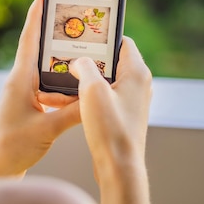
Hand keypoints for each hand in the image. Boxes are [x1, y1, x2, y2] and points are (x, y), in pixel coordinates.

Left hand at [0, 0, 80, 176]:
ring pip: (48, 74)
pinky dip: (63, 91)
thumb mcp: (48, 128)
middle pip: (41, 53)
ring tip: (85, 61)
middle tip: (75, 23)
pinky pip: (49, 92)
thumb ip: (73, 113)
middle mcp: (20, 83)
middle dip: (57, 39)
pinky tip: (78, 95)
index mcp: (19, 79)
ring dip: (64, 69)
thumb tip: (96, 97)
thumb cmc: (12, 147)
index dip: (35, 16)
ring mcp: (24, 96)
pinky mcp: (29, 109)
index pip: (29, 40)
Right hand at [70, 37, 151, 171]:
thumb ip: (84, 67)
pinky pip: (105, 95)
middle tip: (69, 56)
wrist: (119, 167)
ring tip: (65, 78)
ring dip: (86, 78)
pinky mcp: (123, 114)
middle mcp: (138, 84)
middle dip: (89, 58)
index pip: (122, 42)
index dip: (101, 37)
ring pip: (106, 79)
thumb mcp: (92, 89)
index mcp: (137, 72)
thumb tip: (78, 62)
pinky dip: (89, 94)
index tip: (82, 35)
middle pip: (111, 60)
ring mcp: (131, 100)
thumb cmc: (110, 128)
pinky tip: (71, 99)